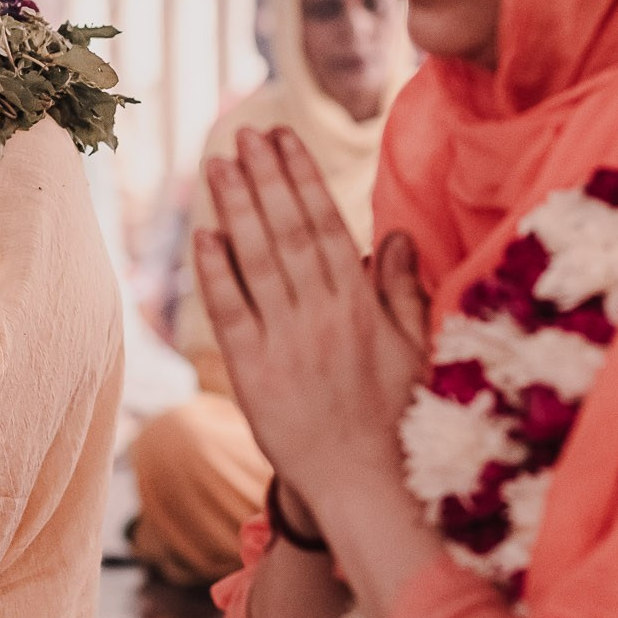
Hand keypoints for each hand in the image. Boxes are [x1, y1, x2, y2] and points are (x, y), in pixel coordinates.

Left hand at [194, 130, 420, 535]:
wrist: (365, 485)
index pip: (326, 225)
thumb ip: (399, 290)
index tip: (284, 139)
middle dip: (266, 177)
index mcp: (360, 305)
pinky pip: (232, 312)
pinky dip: (217, 272)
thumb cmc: (396, 419)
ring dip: (237, 207)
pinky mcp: (254, 373)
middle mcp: (322, 315)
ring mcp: (286, 342)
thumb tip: (390, 235)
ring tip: (218, 163)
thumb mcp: (412, 349)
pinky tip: (205, 235)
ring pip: (258, 260)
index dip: (302, 178)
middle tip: (244, 132)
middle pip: (288, 231)